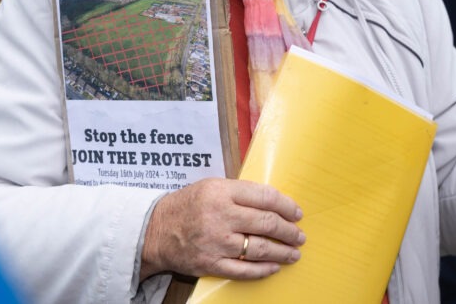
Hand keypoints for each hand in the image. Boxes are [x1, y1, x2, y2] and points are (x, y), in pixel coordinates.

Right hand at [140, 178, 305, 281]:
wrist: (156, 230)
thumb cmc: (188, 205)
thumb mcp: (212, 186)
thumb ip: (240, 192)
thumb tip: (274, 202)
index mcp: (222, 192)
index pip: (265, 197)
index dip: (286, 206)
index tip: (296, 213)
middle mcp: (220, 216)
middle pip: (266, 223)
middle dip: (289, 231)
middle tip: (299, 235)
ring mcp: (216, 242)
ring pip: (259, 248)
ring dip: (282, 252)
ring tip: (294, 253)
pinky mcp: (211, 263)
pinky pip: (243, 270)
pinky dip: (262, 270)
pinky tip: (274, 267)